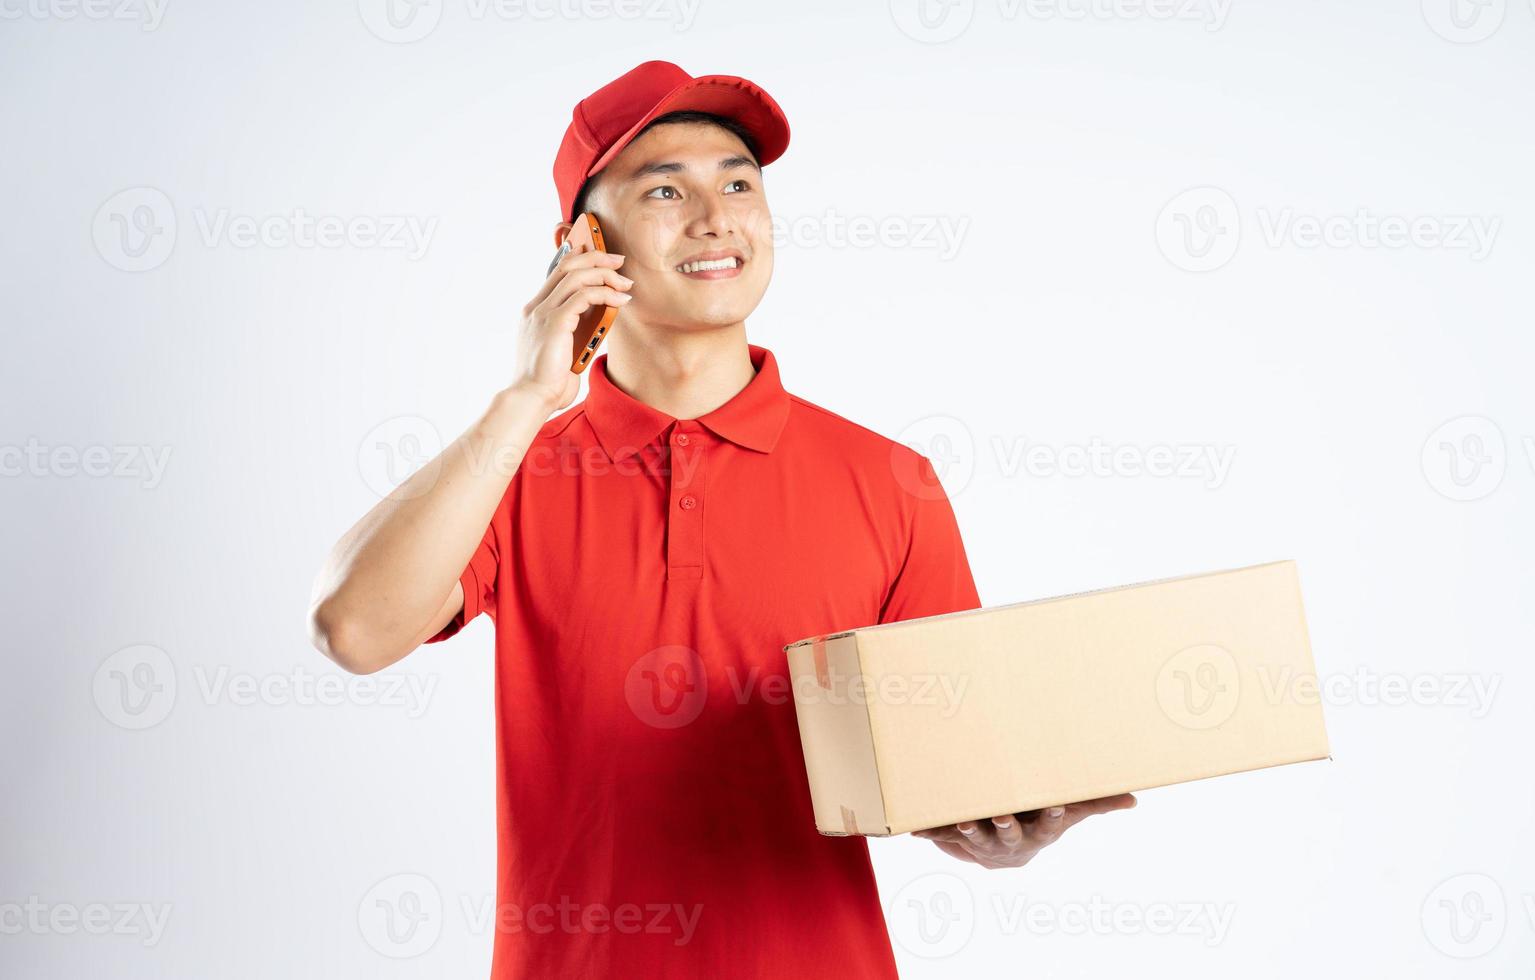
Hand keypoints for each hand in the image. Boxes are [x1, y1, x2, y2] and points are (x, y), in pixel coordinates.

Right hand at [510, 247, 632, 411]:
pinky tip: (621, 299)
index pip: (557, 273)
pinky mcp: (555, 323)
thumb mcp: (561, 348)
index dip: (579, 257)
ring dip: (605, 274)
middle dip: (596, 257)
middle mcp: (536, 307)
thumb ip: (572, 330)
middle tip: (619, 260)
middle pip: (567, 266)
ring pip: (577, 276)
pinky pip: (584, 297)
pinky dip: (606, 294)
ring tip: (625, 282)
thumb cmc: (548, 381)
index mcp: (534, 311)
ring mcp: (543, 313)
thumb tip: (596, 317)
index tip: (601, 256)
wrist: (531, 398)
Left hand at [910, 794, 1136, 869]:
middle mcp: (1013, 841)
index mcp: (1039, 832)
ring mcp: (986, 843)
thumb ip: (1096, 804)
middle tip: (1000, 814)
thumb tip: (1134, 800)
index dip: (1053, 816)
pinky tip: (915, 830)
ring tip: (961, 821)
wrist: (1009, 856)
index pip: (1050, 825)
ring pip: (976, 838)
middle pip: (1009, 834)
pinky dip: (931, 833)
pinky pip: (945, 836)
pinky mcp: (961, 842)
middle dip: (1005, 825)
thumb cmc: (1042, 824)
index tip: (1055, 805)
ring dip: (968, 831)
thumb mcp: (1069, 814)